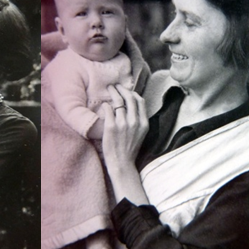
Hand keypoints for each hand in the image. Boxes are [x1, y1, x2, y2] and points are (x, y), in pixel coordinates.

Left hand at [101, 85, 149, 203]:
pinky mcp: (111, 127)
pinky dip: (106, 104)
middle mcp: (134, 121)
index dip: (133, 93)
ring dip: (113, 92)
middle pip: (129, 98)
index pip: (140, 101)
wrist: (122, 163)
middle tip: (115, 85)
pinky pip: (108, 109)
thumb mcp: (140, 134)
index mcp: (143, 123)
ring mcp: (122, 124)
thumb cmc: (129, 149)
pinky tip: (104, 104)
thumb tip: (132, 107)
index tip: (127, 90)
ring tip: (109, 89)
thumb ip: (138, 121)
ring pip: (118, 101)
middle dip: (122, 89)